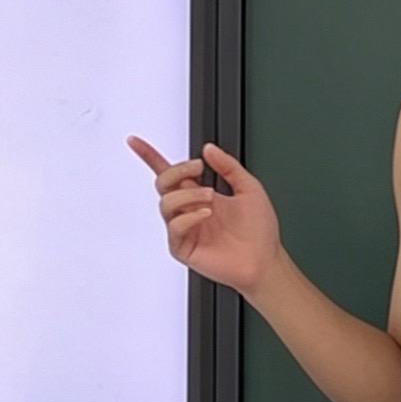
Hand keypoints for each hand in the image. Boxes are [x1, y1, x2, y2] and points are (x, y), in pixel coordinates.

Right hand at [126, 136, 281, 298]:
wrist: (265, 260)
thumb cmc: (259, 231)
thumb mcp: (249, 188)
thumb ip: (228, 166)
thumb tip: (208, 149)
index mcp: (200, 195)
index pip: (169, 173)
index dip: (149, 156)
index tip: (135, 141)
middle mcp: (189, 210)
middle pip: (163, 183)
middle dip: (177, 170)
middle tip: (198, 168)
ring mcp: (185, 229)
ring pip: (166, 203)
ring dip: (188, 195)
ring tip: (211, 198)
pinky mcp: (183, 248)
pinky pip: (175, 227)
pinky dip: (189, 216)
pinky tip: (206, 215)